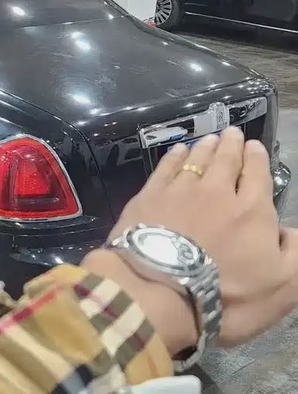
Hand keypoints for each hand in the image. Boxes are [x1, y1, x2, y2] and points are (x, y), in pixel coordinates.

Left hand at [83, 127, 297, 354]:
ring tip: (210, 139)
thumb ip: (293, 254)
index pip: (257, 175)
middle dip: (231, 145)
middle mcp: (216, 193)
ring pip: (195, 160)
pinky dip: (174, 156)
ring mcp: (179, 191)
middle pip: (225, 161)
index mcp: (251, 212)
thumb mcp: (282, 287)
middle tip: (232, 133)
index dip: (257, 158)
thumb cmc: (226, 298)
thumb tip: (289, 229)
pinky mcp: (148, 197)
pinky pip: (165, 168)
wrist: (158, 293)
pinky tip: (177, 151)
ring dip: (205, 147)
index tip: (255, 146)